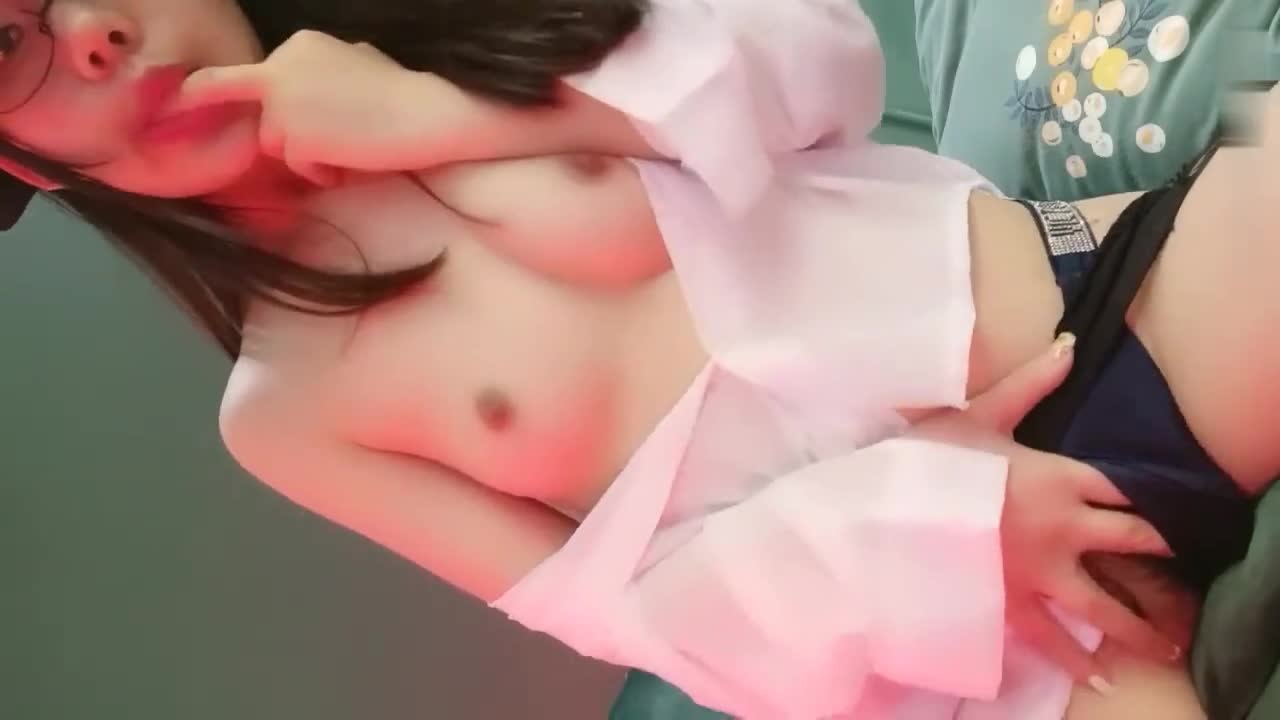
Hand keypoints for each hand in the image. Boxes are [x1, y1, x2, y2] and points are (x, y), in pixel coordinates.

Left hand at [171, 30, 456, 184]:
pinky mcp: (294, 136)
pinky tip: (351, 161)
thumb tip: (308, 91)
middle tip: (339, 135)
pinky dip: (322, 171)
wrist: (429, 115)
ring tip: (349, 148)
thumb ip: (323, 73)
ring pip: (274, 143)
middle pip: (266, 114)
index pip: (268, 84)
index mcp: (298, 44)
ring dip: (307, 154)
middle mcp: (280, 66)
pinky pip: (296, 166)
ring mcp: (283, 102)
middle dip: (294, 130)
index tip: (323, 117)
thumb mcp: (358, 63)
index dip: (292, 108)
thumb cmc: (404, 94)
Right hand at [909, 335, 1180, 687]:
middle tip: (1175, 558)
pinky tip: (1099, 677)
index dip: (1145, 495)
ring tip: (1162, 642)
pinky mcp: (1011, 605)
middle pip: (1132, 539)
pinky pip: (1054, 639)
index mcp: (1057, 477)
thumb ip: (1030, 385)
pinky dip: (1076, 661)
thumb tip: (1070, 346)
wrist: (882, 510)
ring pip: (1105, 603)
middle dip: (1159, 548)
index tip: (1157, 504)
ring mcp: (1039, 572)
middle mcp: (1062, 527)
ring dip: (1139, 624)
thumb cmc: (927, 459)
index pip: (1121, 486)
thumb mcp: (977, 414)